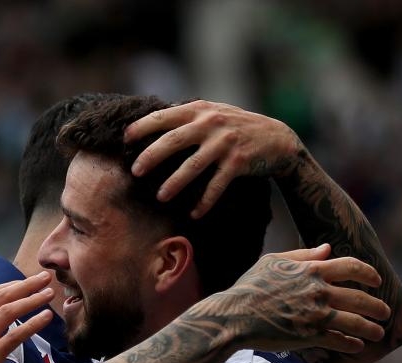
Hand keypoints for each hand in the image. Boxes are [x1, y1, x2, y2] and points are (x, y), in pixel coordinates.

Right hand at [0, 272, 55, 362]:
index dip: (11, 285)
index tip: (28, 282)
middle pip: (0, 296)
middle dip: (25, 284)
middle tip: (45, 277)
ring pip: (8, 310)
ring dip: (31, 299)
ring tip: (49, 293)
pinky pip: (14, 335)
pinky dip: (32, 323)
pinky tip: (46, 318)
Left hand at [125, 100, 304, 217]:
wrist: (276, 139)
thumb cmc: (236, 127)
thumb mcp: (213, 113)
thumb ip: (188, 116)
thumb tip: (152, 123)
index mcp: (200, 110)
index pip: (165, 116)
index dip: (143, 126)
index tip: (125, 139)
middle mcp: (211, 123)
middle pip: (174, 140)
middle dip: (152, 156)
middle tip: (135, 171)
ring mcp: (225, 142)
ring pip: (193, 165)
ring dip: (175, 182)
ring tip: (161, 197)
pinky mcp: (238, 161)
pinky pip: (217, 185)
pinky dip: (205, 201)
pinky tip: (194, 213)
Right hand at [218, 244, 389, 353]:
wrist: (234, 316)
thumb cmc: (249, 287)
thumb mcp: (272, 261)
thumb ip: (302, 254)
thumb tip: (326, 249)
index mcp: (312, 270)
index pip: (352, 267)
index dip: (368, 274)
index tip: (377, 281)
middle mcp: (319, 291)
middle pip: (360, 298)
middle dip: (377, 306)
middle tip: (385, 312)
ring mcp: (315, 314)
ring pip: (355, 322)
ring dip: (370, 328)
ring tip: (378, 333)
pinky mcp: (309, 335)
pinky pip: (338, 340)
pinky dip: (350, 344)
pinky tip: (357, 346)